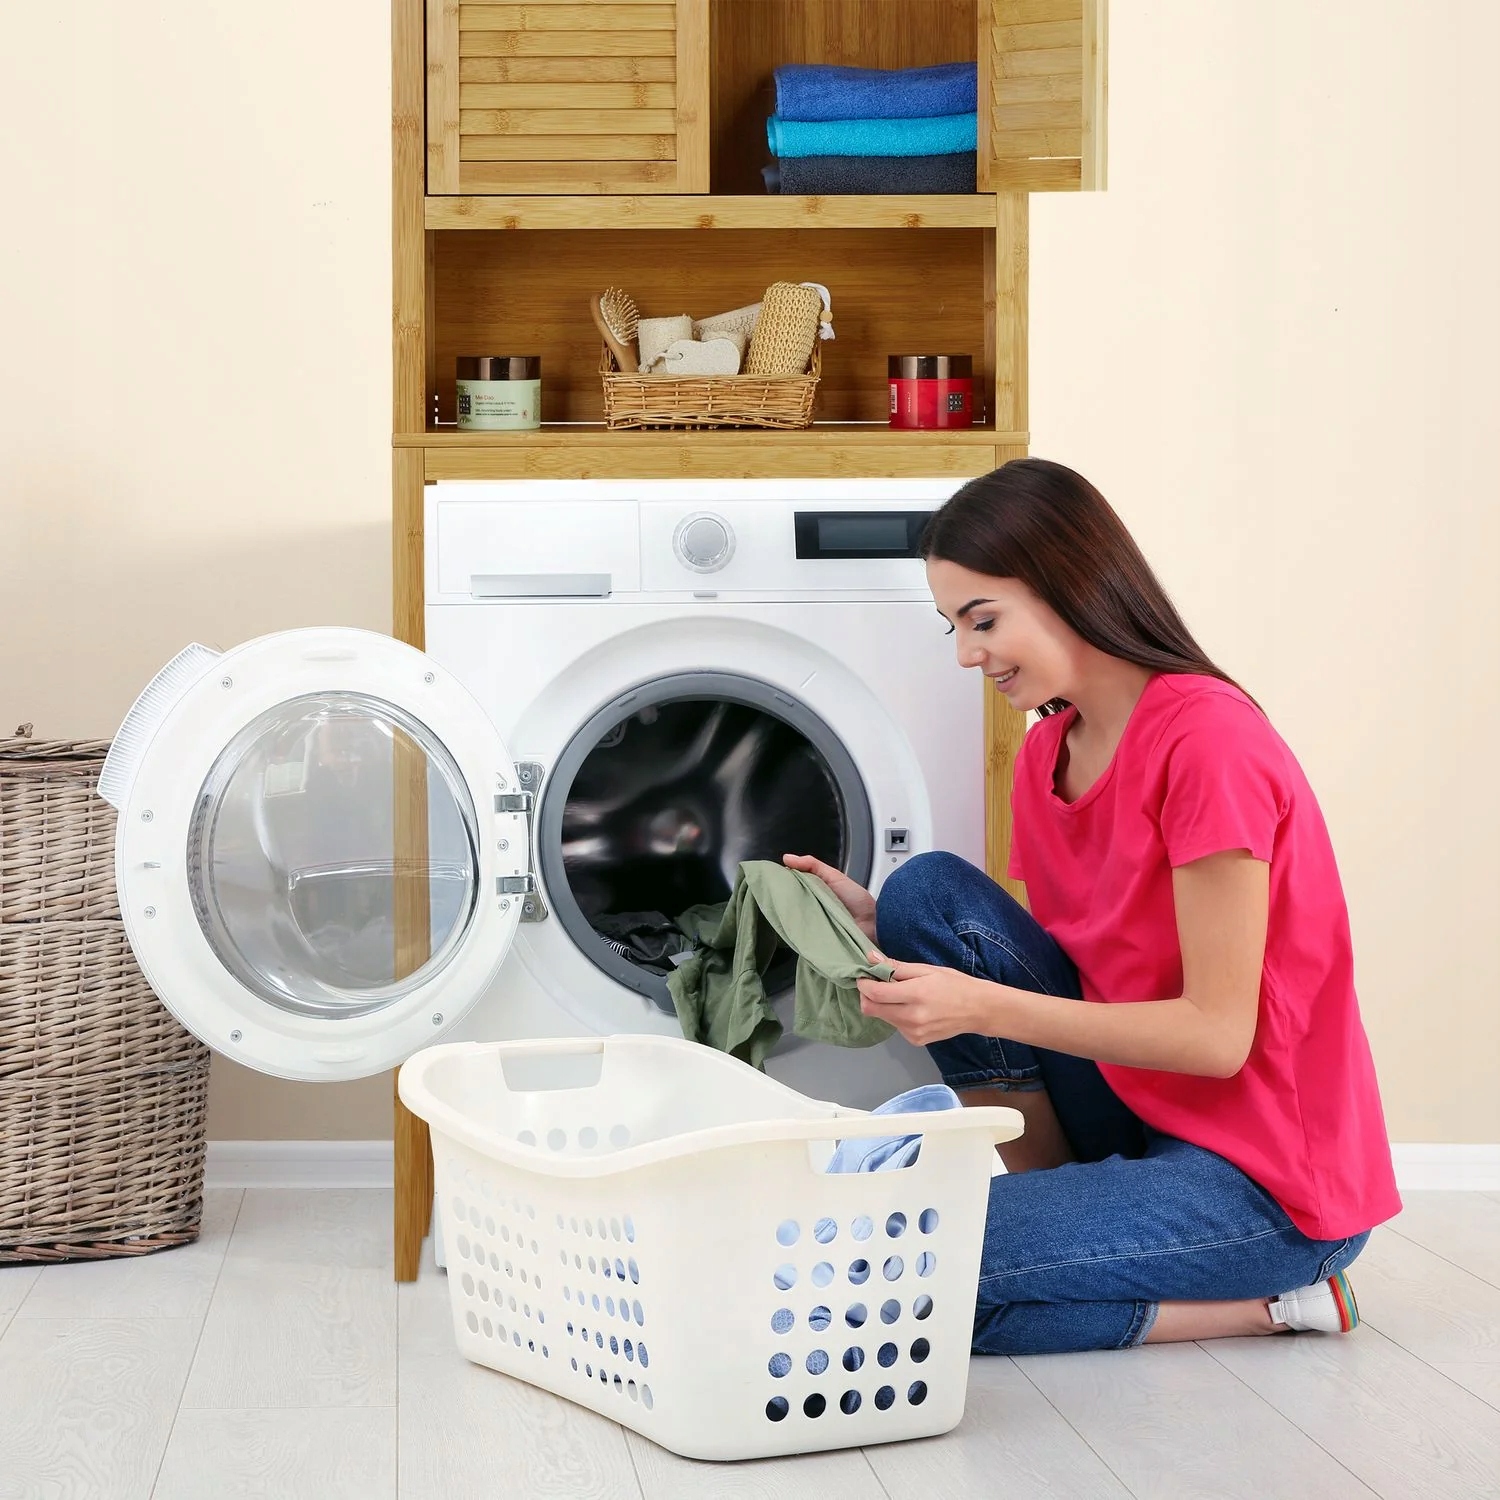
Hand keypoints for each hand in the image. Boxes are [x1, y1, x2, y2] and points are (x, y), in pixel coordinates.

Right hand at [781, 853, 876, 942]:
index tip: (770, 882)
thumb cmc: (857, 900)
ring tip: (781, 913)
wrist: (873, 924)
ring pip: (793, 919)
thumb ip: (812, 865)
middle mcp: (811, 907)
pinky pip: (802, 935)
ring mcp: (812, 924)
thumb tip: (787, 858)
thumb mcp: (834, 876)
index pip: (792, 887)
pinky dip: (798, 932)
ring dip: (790, 917)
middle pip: (790, 904)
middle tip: (774, 899)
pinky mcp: (815, 939)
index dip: (782, 884)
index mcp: (815, 891)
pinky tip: (792, 928)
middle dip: (783, 901)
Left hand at [856, 954, 983, 1046]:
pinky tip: (912, 1008)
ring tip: (900, 995)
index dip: (864, 984)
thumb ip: (897, 967)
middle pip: (871, 1010)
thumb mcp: (927, 969)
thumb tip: (871, 958)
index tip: (864, 976)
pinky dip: (896, 1015)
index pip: (876, 994)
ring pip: (882, 1018)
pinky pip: (895, 1026)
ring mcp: (913, 1033)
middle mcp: (912, 1018)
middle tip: (877, 984)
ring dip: (883, 1005)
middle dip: (868, 996)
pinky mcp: (916, 1041)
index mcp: (915, 995)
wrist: (979, 1010)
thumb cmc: (955, 984)